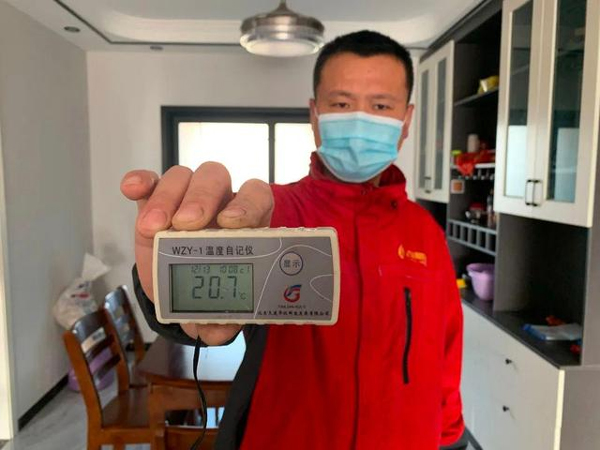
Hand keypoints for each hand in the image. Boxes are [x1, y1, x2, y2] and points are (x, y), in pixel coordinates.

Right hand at [120, 162, 273, 343]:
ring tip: (153, 228)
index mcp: (245, 223)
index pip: (256, 197)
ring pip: (182, 177)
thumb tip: (217, 330)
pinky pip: (150, 182)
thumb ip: (224, 320)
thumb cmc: (209, 291)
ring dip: (167, 197)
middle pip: (215, 179)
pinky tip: (132, 189)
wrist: (178, 290)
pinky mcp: (154, 202)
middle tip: (186, 225)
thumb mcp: (219, 310)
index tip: (231, 223)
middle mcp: (218, 203)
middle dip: (202, 197)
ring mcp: (185, 198)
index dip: (248, 204)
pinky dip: (141, 182)